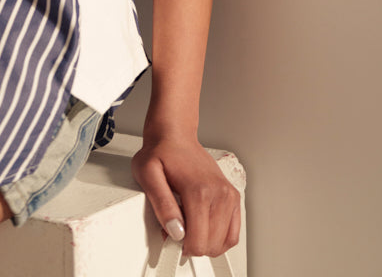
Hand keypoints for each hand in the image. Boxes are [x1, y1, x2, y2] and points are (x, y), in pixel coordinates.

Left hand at [131, 134, 240, 257]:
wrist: (175, 135)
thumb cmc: (160, 152)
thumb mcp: (147, 175)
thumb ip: (161, 204)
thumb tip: (175, 231)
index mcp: (199, 190)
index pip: (198, 241)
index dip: (180, 246)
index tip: (170, 236)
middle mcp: (219, 193)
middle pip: (211, 245)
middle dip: (192, 245)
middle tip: (177, 229)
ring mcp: (229, 195)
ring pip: (225, 242)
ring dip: (206, 242)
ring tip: (189, 225)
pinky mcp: (233, 196)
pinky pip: (234, 233)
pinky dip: (220, 238)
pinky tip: (204, 228)